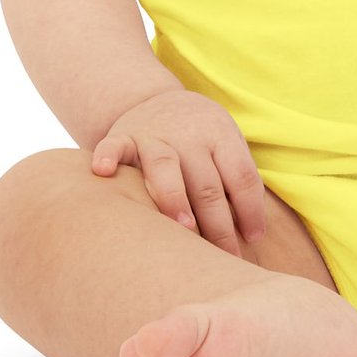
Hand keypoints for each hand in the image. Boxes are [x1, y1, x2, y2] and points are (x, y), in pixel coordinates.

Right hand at [90, 89, 266, 256]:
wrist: (158, 100)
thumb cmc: (200, 136)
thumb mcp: (226, 144)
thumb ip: (238, 178)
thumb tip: (254, 233)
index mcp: (220, 136)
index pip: (240, 176)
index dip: (250, 209)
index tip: (254, 239)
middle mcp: (188, 136)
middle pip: (207, 183)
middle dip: (217, 224)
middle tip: (225, 255)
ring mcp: (154, 136)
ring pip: (165, 168)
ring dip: (174, 199)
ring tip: (184, 227)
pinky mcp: (124, 136)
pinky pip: (113, 145)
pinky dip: (107, 156)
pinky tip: (102, 171)